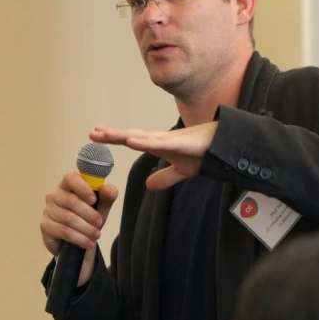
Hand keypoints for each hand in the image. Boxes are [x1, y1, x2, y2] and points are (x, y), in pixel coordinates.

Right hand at [40, 173, 118, 285]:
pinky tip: (88, 243)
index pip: (70, 179)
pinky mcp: (45, 225)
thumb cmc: (88, 217)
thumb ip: (107, 196)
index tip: (94, 200)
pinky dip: (79, 238)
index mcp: (68, 185)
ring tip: (96, 235)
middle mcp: (54, 195)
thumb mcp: (102, 206)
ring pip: (68, 218)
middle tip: (100, 223)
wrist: (77, 240)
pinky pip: (63, 231)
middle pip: (71, 201)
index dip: (82, 188)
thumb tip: (106, 189)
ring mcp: (48, 210)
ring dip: (86, 228)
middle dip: (89, 214)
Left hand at [90, 122, 217, 189]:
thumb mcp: (181, 171)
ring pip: (140, 136)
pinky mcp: (179, 142)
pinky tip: (130, 140)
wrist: (226, 146)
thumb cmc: (204, 154)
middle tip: (92, 133)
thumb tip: (148, 186)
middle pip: (130, 135)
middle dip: (111, 135)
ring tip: (103, 133)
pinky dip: (143, 141)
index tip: (96, 137)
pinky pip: (158, 142)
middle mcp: (160, 139)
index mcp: (158, 144)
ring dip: (121, 135)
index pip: (131, 140)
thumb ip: (165, 177)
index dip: (114, 138)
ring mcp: (168, 139)